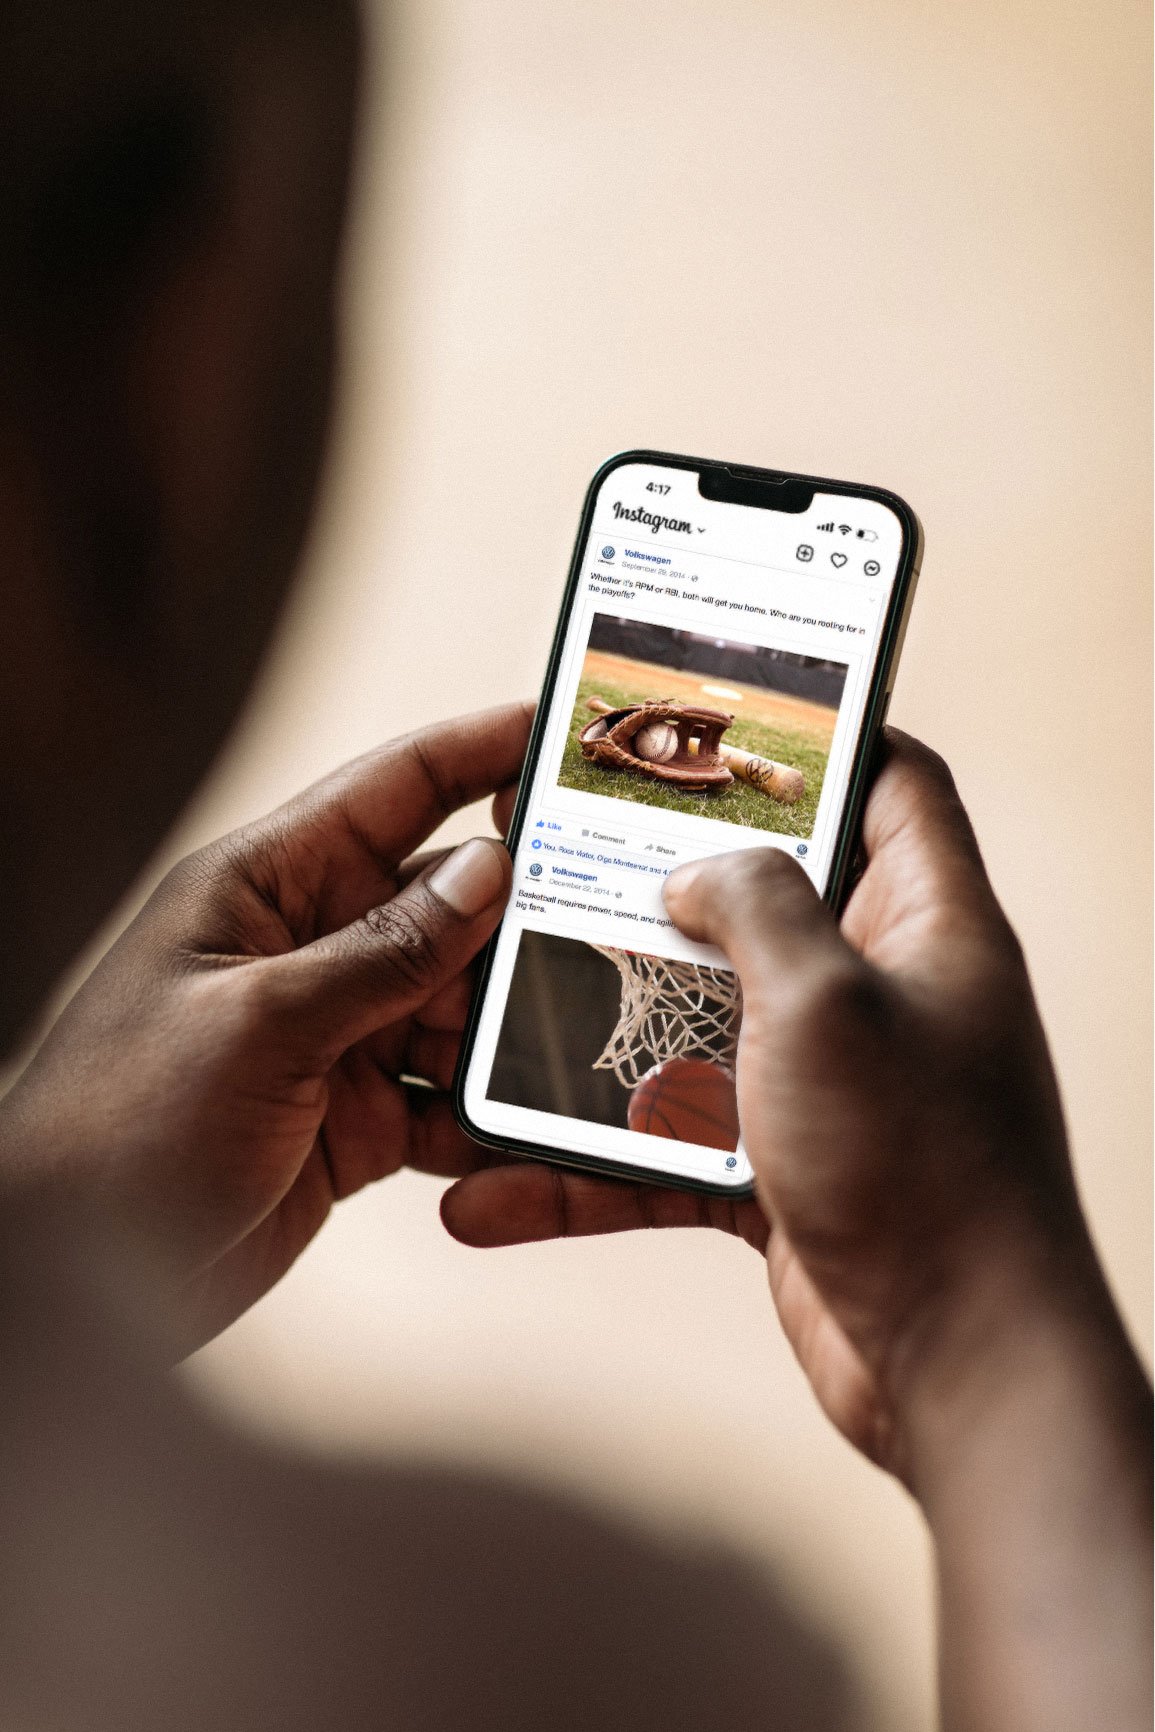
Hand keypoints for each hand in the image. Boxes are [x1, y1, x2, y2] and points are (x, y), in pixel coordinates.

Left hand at [0, 703, 531, 1348]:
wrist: (71, 1274)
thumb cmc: (117, 1129)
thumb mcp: (257, 1025)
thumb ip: (381, 953)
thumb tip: (487, 872)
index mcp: (264, 887)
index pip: (392, 790)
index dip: (479, 750)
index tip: (563, 730)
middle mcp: (307, 948)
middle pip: (444, 903)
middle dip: (522, 912)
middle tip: (616, 911)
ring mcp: (334, 1034)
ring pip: (459, 1003)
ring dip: (510, 1024)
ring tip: (577, 1033)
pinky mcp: (353, 1116)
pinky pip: (446, 1094)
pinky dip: (485, 1111)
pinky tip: (525, 1124)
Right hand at [447, 730, 1151, 1731]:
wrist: (955, 1370)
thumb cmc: (921, 1169)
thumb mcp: (827, 1000)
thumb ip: (757, 903)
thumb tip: (694, 869)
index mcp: (925, 923)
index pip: (893, 783)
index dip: (825, 734)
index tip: (721, 715)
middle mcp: (880, 993)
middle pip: (762, 904)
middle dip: (656, 890)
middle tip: (557, 859)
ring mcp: (827, 1085)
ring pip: (692, 1029)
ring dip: (595, 1039)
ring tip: (490, 1026)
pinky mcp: (781, 1169)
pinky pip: (668, 1145)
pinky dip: (590, 1165)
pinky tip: (495, 1192)